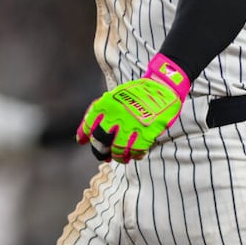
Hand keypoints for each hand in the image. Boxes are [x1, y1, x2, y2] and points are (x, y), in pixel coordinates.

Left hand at [76, 54, 190, 163]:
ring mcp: (130, 127)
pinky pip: (135, 153)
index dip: (84, 135)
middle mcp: (115, 117)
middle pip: (99, 142)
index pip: (88, 125)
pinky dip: (135, 155)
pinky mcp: (144, 135)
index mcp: (106, 105)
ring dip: (118, 156)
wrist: (163, 88)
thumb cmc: (139, 93)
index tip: (83, 141)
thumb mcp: (115, 95)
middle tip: (104, 154)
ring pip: (117, 151)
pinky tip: (137, 153)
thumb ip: (102, 111)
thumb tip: (88, 131)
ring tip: (122, 156)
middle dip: (100, 151)